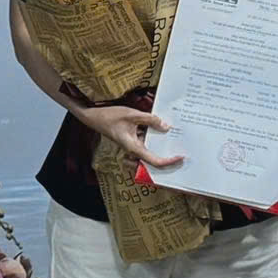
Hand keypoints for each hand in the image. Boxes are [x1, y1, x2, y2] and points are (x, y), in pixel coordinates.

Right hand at [70, 94, 184, 170]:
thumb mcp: (132, 115)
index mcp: (134, 147)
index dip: (169, 162)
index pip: (155, 161)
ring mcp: (133, 146)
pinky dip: (155, 139)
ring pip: (151, 152)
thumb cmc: (110, 116)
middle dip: (168, 159)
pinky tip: (163, 130)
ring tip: (176, 142)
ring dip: (162, 149)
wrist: (94, 117)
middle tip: (183, 153)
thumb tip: (166, 127)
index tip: (180, 157)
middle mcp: (134, 150)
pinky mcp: (133, 140)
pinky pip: (146, 143)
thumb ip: (150, 120)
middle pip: (154, 161)